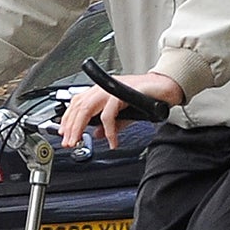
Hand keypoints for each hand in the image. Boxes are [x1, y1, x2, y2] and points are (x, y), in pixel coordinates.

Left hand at [58, 70, 183, 150]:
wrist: (165, 88)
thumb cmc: (147, 97)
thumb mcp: (124, 115)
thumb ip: (110, 125)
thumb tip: (97, 135)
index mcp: (101, 90)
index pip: (77, 102)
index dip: (68, 118)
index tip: (64, 134)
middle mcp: (104, 87)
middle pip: (78, 105)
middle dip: (70, 126)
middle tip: (69, 142)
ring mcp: (112, 89)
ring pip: (87, 108)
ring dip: (80, 127)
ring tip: (79, 141)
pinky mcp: (122, 93)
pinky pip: (109, 114)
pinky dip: (108, 130)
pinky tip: (111, 141)